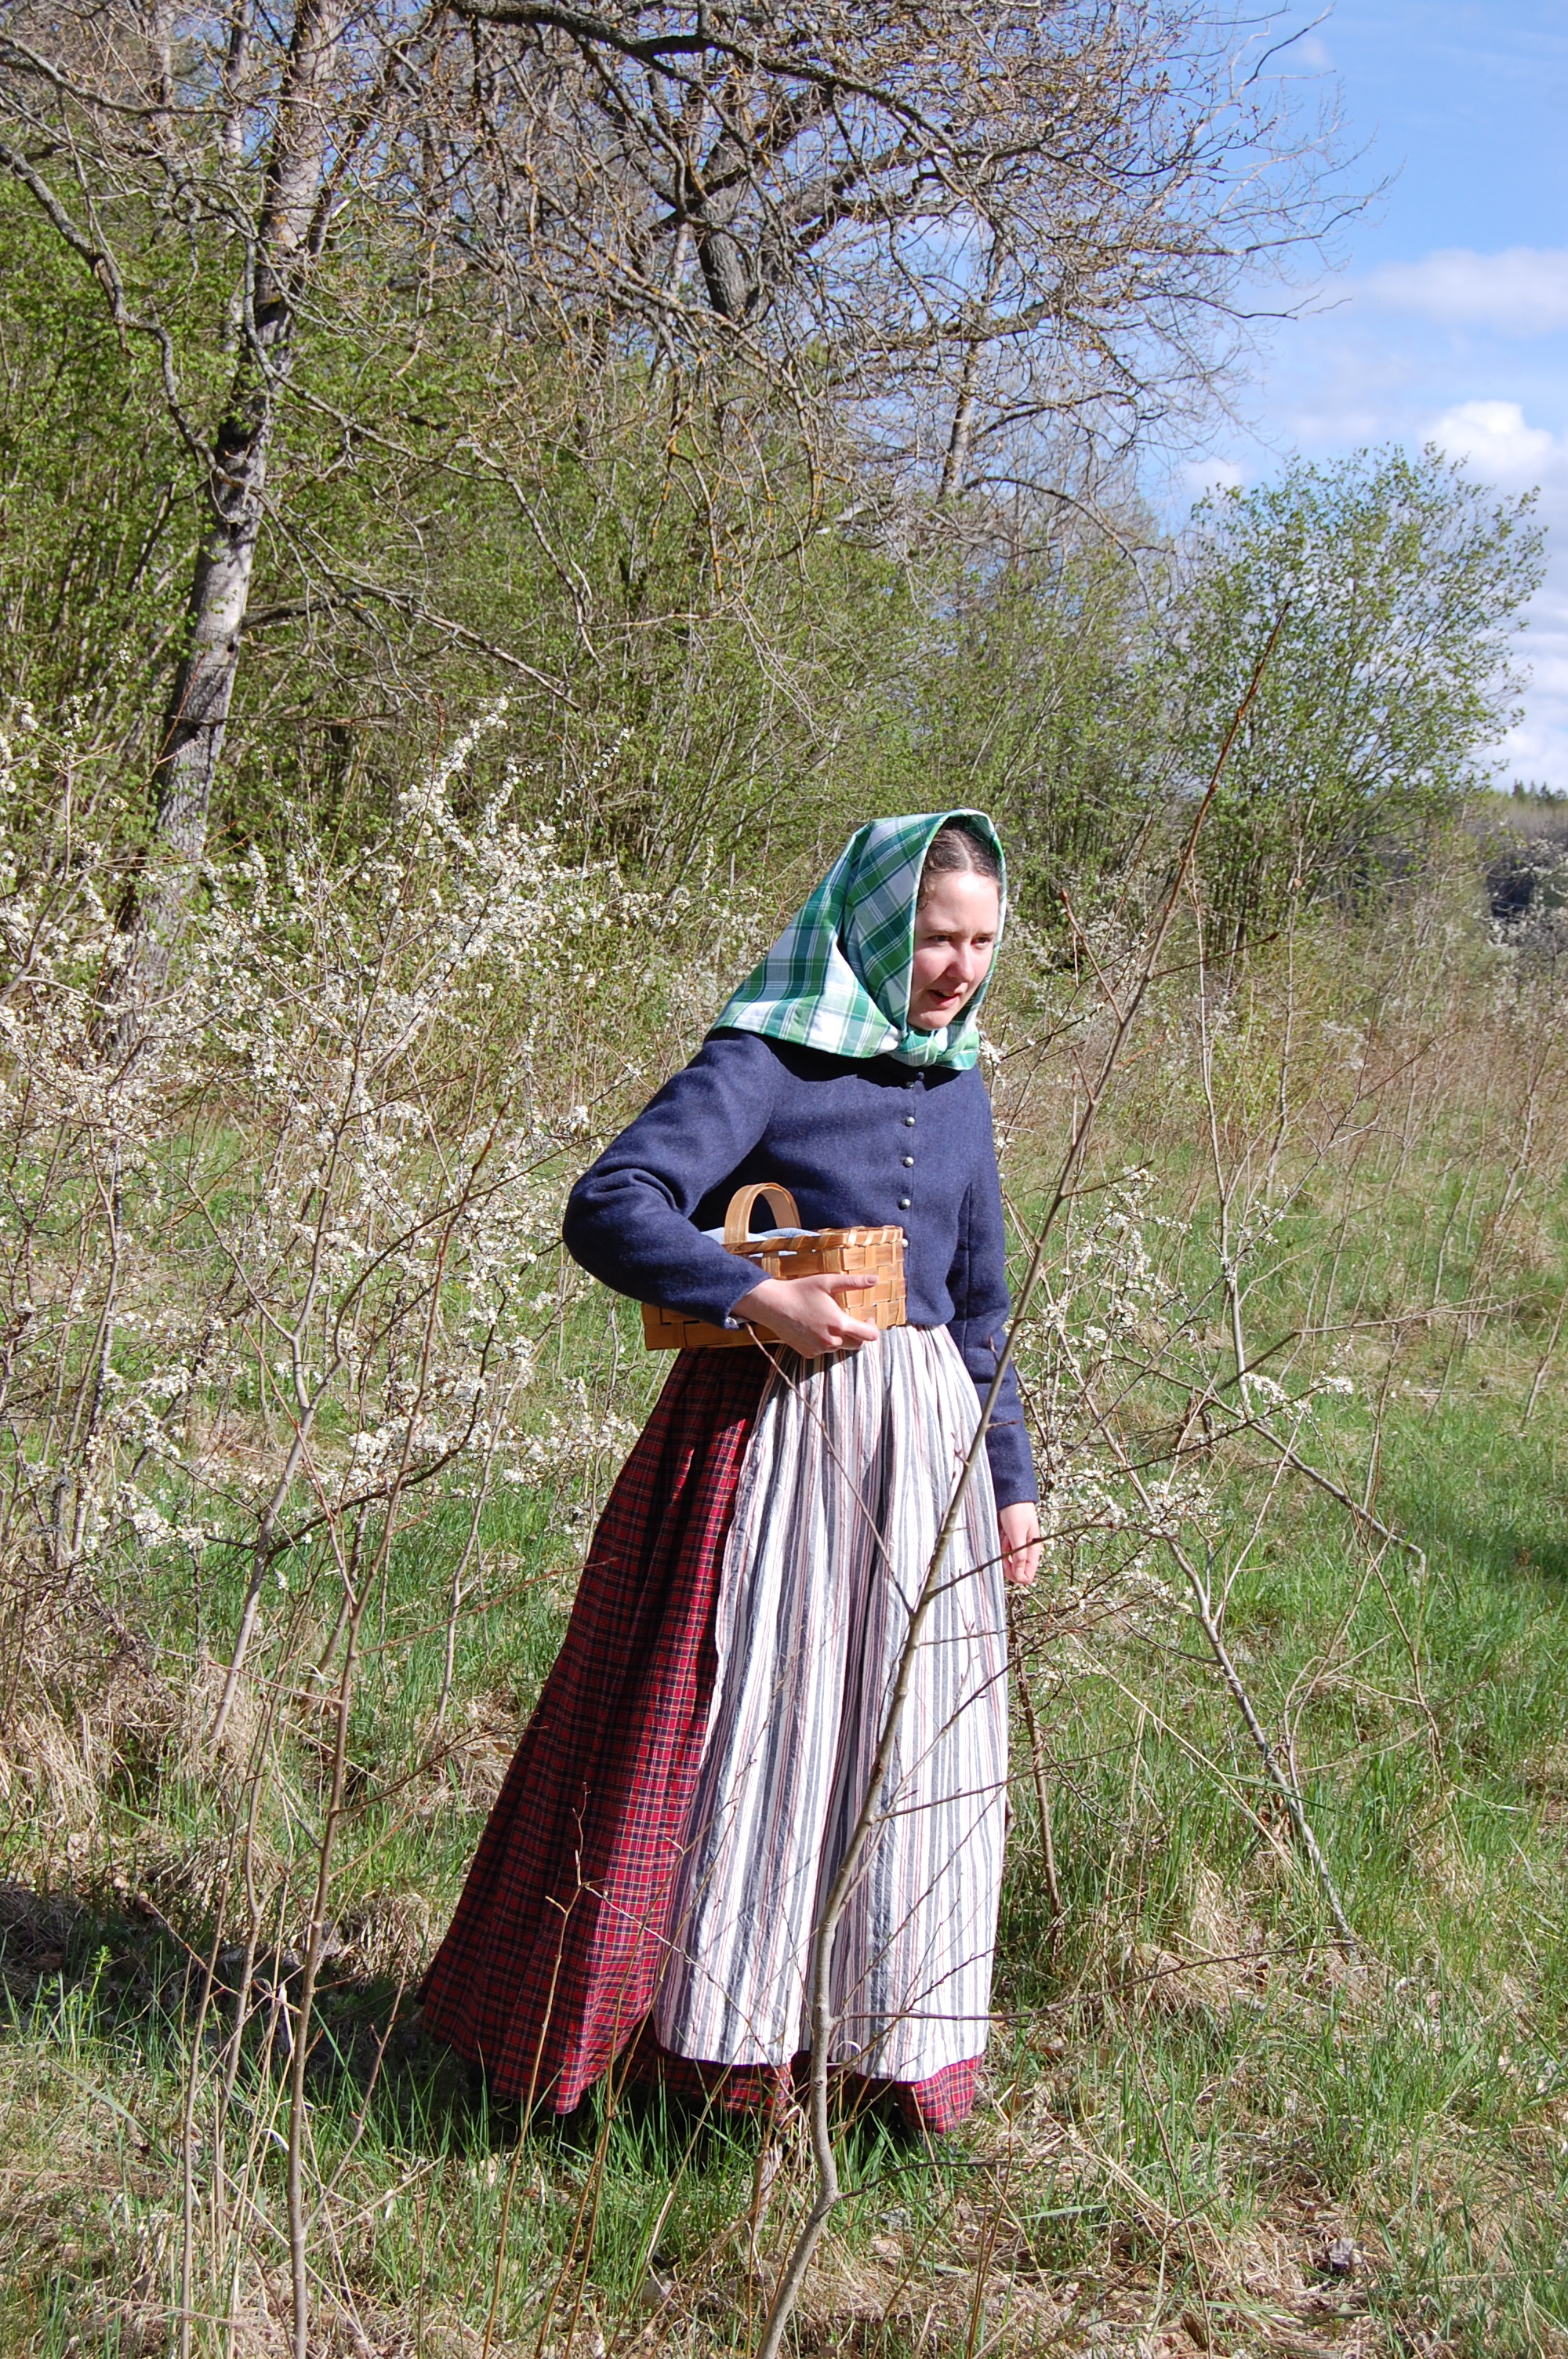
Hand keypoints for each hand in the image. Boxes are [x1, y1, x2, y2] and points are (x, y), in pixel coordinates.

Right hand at [731, 1272, 878, 1357]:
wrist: (773, 1305)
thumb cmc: (801, 1290)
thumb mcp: (828, 1282)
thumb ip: (854, 1283)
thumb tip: (876, 1279)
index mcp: (839, 1324)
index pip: (870, 1336)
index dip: (872, 1327)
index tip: (866, 1317)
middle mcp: (831, 1341)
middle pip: (857, 1345)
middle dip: (858, 1333)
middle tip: (850, 1320)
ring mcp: (818, 1349)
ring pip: (839, 1347)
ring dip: (840, 1337)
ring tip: (828, 1320)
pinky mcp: (807, 1353)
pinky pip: (823, 1350)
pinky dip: (824, 1341)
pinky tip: (815, 1328)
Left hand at [999, 1501, 1041, 1588]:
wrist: (1012, 1497)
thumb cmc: (1017, 1512)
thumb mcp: (1017, 1535)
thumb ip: (1019, 1556)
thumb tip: (1020, 1576)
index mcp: (1033, 1551)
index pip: (1028, 1576)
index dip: (1016, 1576)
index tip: (1007, 1565)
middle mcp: (1026, 1551)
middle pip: (1016, 1570)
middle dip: (1007, 1562)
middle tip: (1004, 1547)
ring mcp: (1018, 1546)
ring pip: (1008, 1560)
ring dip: (1003, 1550)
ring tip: (1005, 1534)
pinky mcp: (1010, 1542)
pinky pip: (1003, 1550)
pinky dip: (1000, 1544)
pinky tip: (1003, 1533)